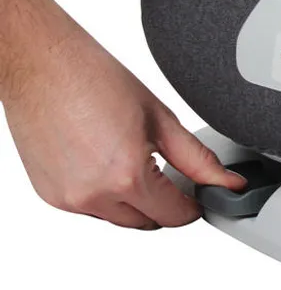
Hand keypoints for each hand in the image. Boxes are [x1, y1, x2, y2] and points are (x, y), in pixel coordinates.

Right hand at [3, 26, 245, 229]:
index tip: (199, 194)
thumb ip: (197, 158)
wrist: (44, 67)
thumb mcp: (160, 118)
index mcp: (126, 175)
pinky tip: (106, 160)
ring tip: (134, 157)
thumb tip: (227, 181)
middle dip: (165, 203)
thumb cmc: (96, 80)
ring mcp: (68, 199)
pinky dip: (106, 195)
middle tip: (169, 171)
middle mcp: (94, 195)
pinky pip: (91, 209)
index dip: (193, 206)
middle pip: (147, 222)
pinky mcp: (50, 196)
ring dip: (134, 201)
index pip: (173, 216)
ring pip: (118, 218)